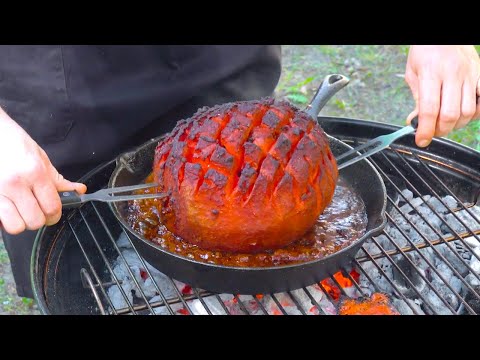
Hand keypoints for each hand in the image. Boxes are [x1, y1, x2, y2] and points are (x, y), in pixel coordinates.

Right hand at [0, 108, 86, 234]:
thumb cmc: (15, 144)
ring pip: (15, 226)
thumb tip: (79, 191)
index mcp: (35, 173)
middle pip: (35, 221)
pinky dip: (4, 220)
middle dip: (38, 219)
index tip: (52, 214)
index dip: (55, 215)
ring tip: (19, 211)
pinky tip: (7, 210)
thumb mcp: (41, 159)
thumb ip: (58, 180)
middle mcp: (16, 183)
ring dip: (20, 222)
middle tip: (36, 211)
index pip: (52, 208)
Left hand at [405, 45, 479, 146]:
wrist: (443, 33)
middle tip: (432, 131)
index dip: (426, 129)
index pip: (430, 109)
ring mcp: (470, 74)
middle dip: (441, 130)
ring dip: (456, 124)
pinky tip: (462, 113)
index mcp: (431, 72)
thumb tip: (415, 122)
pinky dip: (473, 113)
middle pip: (451, 114)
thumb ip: (416, 98)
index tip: (421, 140)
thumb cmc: (425, 51)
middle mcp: (453, 73)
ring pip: (468, 111)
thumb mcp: (413, 73)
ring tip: (445, 123)